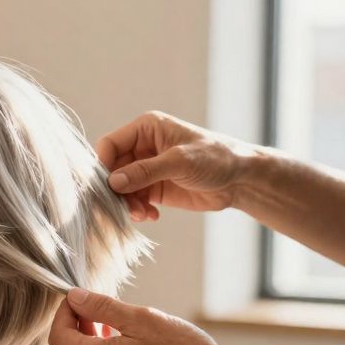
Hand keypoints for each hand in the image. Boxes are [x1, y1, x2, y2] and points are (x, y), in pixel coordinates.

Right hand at [96, 111, 264, 221]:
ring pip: (121, 188)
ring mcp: (147, 169)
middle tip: (124, 207)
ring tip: (141, 214)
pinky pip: (133, 200)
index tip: (106, 187)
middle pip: (112, 169)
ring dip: (126, 203)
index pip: (110, 145)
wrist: (240, 180)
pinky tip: (151, 215)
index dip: (103, 165)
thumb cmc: (216, 158)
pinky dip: (137, 210)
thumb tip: (113, 182)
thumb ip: (145, 171)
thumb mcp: (180, 161)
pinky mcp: (154, 188)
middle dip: (116, 190)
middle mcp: (142, 147)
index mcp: (145, 129)